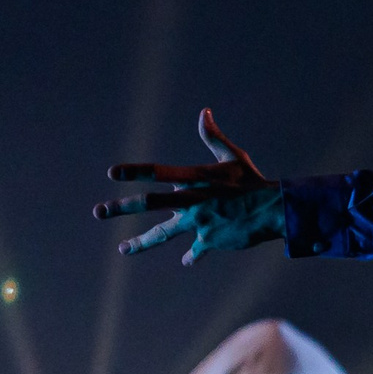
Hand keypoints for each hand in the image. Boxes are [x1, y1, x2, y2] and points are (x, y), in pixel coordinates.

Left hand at [92, 109, 285, 264]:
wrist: (274, 210)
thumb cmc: (253, 182)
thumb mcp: (233, 157)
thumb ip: (213, 137)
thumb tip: (204, 112)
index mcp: (195, 178)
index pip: (158, 172)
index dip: (135, 172)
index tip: (113, 173)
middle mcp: (192, 199)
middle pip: (149, 203)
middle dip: (121, 207)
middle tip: (98, 211)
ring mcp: (199, 221)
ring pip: (163, 233)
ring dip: (140, 242)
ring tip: (122, 249)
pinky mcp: (210, 240)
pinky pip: (195, 251)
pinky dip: (191, 256)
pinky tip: (186, 260)